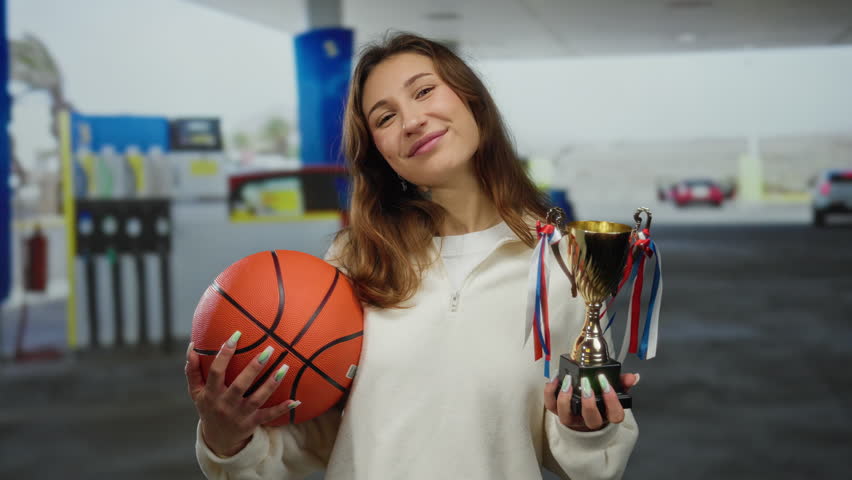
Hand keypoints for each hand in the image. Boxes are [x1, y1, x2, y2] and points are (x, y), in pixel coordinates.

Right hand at [185, 332, 299, 456]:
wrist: (217, 439)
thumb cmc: (207, 406)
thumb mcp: (195, 392)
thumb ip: (192, 370)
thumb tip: (192, 346)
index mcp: (210, 394)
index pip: (216, 371)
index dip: (224, 354)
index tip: (236, 335)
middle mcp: (225, 404)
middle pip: (240, 385)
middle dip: (254, 367)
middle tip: (268, 349)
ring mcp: (240, 415)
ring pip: (258, 398)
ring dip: (272, 383)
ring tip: (285, 367)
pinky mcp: (252, 423)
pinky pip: (269, 416)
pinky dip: (283, 409)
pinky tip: (296, 400)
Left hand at [544, 373, 638, 431]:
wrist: (581, 413)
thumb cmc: (599, 402)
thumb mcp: (613, 391)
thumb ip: (622, 383)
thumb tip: (633, 377)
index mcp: (606, 415)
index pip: (615, 416)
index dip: (612, 401)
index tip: (606, 384)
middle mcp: (589, 420)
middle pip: (591, 420)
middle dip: (589, 403)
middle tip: (587, 384)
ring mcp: (572, 418)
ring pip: (566, 417)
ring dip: (566, 398)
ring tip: (568, 381)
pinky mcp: (557, 412)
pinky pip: (550, 406)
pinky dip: (550, 392)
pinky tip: (555, 379)